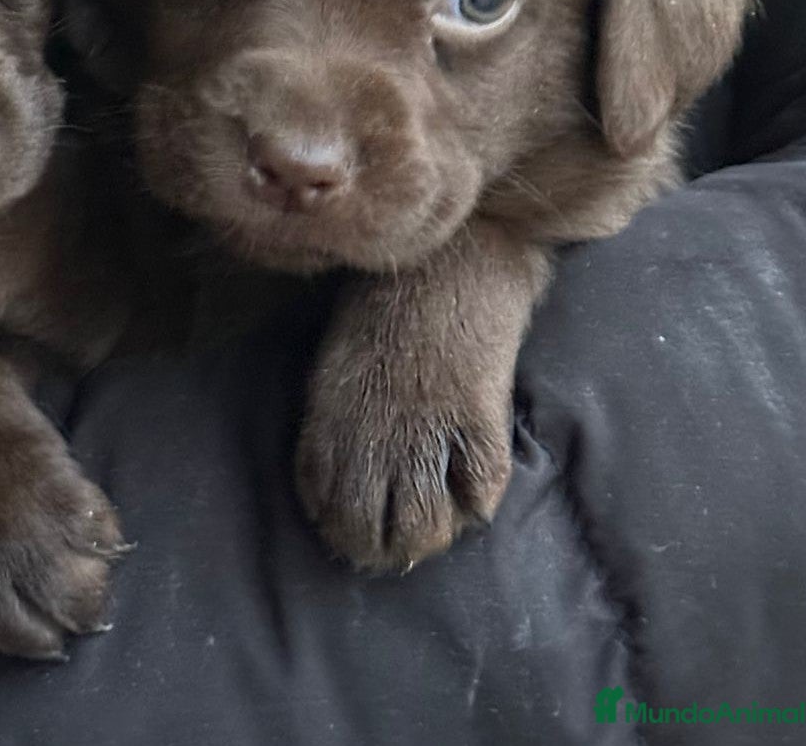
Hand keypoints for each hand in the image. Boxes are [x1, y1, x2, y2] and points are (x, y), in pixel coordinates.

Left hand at [295, 226, 547, 571]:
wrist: (443, 258)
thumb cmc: (382, 303)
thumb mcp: (336, 365)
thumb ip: (334, 424)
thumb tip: (333, 485)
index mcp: (330, 420)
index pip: (327, 509)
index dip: (343, 532)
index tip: (356, 530)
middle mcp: (372, 435)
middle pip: (372, 534)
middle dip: (384, 548)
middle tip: (400, 538)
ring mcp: (425, 429)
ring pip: (424, 528)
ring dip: (432, 534)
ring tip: (437, 522)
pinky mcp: (477, 419)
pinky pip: (478, 494)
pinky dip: (475, 502)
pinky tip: (470, 489)